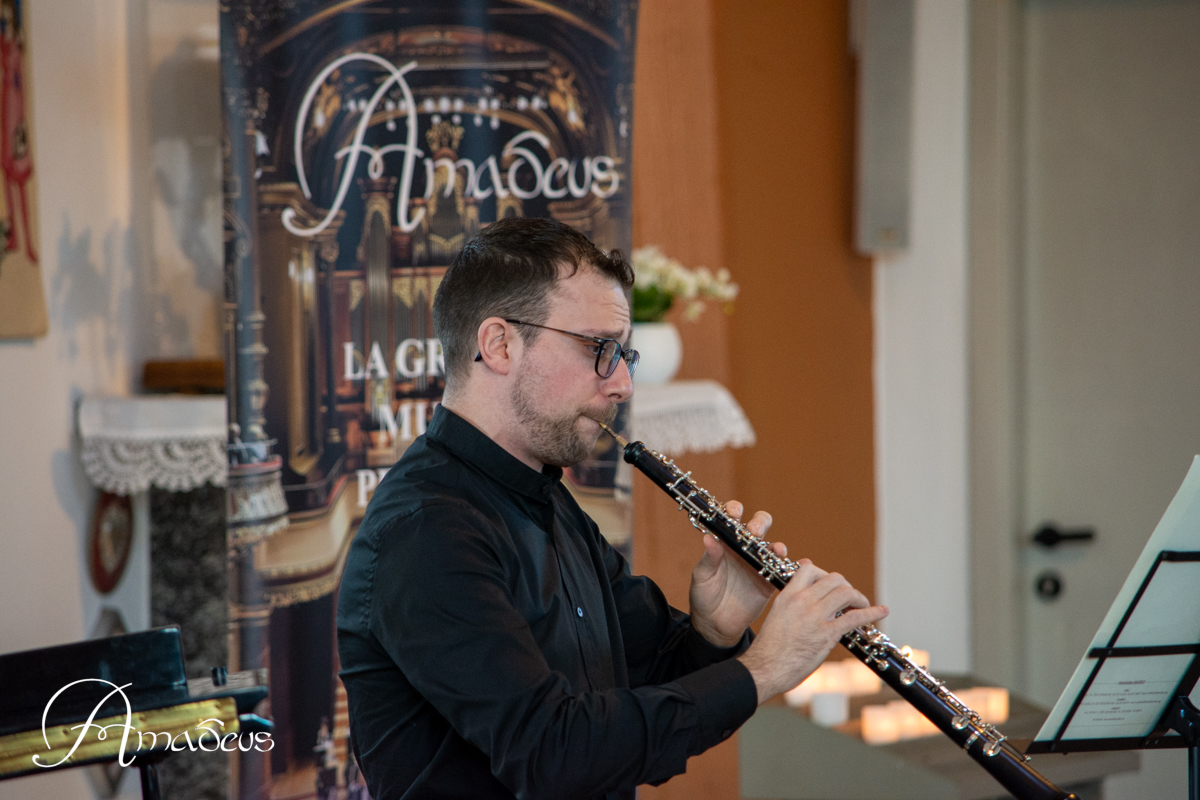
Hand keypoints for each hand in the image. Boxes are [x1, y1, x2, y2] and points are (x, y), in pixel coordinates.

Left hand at [688, 501, 782, 647]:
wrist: (714, 625)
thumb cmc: (703, 595)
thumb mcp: (702, 576)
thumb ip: (708, 558)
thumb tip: (708, 538)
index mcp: (726, 543)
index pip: (733, 519)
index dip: (735, 510)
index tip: (735, 513)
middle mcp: (744, 550)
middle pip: (759, 526)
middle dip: (760, 523)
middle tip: (755, 532)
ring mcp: (758, 565)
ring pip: (773, 547)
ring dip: (777, 545)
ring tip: (777, 550)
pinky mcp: (769, 583)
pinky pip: (784, 572)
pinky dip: (794, 566)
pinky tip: (801, 564)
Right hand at [736, 563, 887, 703]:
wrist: (765, 668)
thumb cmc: (770, 648)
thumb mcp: (776, 616)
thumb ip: (791, 604)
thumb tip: (803, 598)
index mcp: (787, 595)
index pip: (809, 569)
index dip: (824, 575)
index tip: (830, 586)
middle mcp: (802, 601)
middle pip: (833, 579)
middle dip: (845, 586)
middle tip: (849, 599)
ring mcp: (815, 617)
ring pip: (846, 593)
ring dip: (859, 598)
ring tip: (862, 605)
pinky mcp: (827, 634)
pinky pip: (854, 617)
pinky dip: (871, 612)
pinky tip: (881, 612)